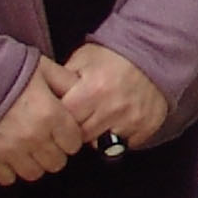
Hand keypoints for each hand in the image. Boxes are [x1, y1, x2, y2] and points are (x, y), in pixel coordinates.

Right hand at [0, 57, 90, 183]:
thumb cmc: (7, 68)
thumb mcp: (43, 67)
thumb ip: (65, 82)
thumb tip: (81, 93)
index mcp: (51, 115)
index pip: (74, 143)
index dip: (69, 137)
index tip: (62, 131)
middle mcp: (34, 137)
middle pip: (56, 162)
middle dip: (54, 151)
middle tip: (45, 139)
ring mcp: (11, 151)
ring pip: (34, 173)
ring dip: (33, 163)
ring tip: (27, 149)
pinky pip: (7, 178)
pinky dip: (9, 170)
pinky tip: (8, 155)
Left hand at [52, 41, 171, 152]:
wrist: (153, 53)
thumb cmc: (114, 56)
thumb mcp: (83, 59)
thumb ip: (63, 80)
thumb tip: (45, 98)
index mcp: (93, 89)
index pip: (65, 119)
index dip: (61, 118)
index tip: (62, 113)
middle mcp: (113, 108)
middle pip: (81, 136)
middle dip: (77, 128)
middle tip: (80, 116)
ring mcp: (132, 120)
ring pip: (102, 144)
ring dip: (97, 135)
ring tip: (98, 117)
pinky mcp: (146, 128)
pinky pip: (125, 144)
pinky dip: (119, 136)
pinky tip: (118, 120)